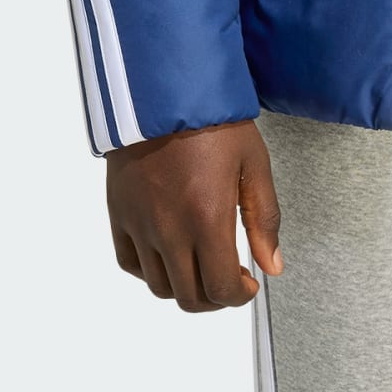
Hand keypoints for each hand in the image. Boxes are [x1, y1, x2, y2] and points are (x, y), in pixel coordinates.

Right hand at [105, 118, 280, 311]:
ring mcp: (140, 226)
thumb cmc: (214, 122)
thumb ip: (263, 220)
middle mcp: (169, 231)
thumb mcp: (254, 165)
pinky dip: (151, 271)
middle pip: (188, 296)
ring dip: (184, 288)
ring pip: (159, 287)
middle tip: (229, 280)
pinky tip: (170, 255)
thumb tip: (272, 265)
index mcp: (207, 219)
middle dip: (215, 298)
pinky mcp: (119, 216)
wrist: (166, 94)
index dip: (239, 296)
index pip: (220, 287)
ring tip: (203, 267)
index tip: (249, 284)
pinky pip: (130, 263)